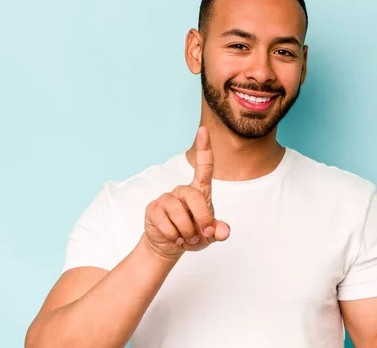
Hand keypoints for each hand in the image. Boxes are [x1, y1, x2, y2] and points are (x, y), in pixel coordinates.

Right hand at [143, 126, 229, 260]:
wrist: (169, 246)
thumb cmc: (192, 235)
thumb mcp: (209, 236)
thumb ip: (218, 231)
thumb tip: (223, 231)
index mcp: (199, 191)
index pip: (204, 166)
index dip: (204, 148)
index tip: (204, 130)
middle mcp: (182, 190)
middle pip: (194, 196)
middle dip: (202, 218)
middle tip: (203, 234)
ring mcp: (166, 198)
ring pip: (178, 211)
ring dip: (186, 230)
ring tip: (187, 238)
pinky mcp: (153, 209)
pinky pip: (165, 222)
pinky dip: (173, 235)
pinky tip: (174, 238)